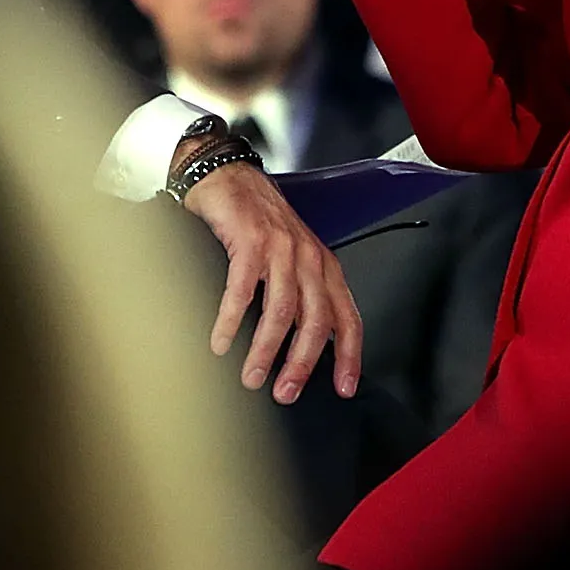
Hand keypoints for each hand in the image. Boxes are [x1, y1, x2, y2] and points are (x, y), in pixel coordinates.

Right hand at [179, 161, 362, 402]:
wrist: (228, 176)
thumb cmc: (257, 221)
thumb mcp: (291, 258)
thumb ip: (299, 296)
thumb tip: (297, 349)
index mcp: (325, 266)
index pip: (347, 318)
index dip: (349, 356)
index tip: (343, 388)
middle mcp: (309, 257)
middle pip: (315, 322)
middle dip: (301, 364)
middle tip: (285, 393)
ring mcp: (281, 248)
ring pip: (281, 311)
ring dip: (265, 350)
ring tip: (250, 376)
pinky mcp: (250, 240)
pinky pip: (242, 290)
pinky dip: (231, 321)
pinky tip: (220, 342)